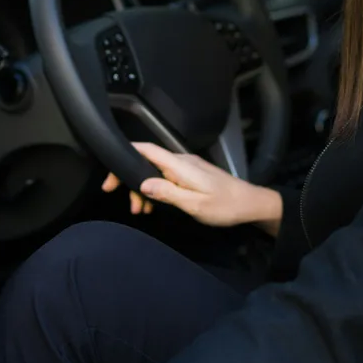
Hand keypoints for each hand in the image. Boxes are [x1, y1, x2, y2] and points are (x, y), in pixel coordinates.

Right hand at [102, 143, 282, 231]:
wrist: (251, 204)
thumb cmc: (226, 206)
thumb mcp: (195, 205)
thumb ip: (168, 193)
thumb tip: (142, 184)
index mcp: (181, 165)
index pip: (147, 150)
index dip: (124, 157)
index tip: (110, 176)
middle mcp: (181, 162)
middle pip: (146, 163)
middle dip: (131, 181)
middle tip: (128, 206)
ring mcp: (186, 167)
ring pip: (155, 173)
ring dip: (144, 190)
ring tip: (141, 211)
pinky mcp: (191, 175)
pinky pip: (165, 178)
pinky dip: (156, 190)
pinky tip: (154, 206)